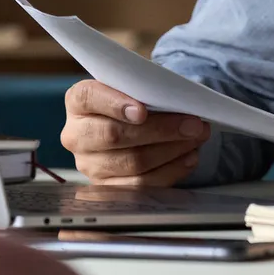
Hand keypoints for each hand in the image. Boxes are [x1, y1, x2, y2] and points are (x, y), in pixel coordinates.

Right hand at [61, 79, 210, 185]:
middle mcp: (76, 135)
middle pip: (114, 135)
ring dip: (172, 150)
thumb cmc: (135, 100)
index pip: (88, 97)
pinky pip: (140, 185)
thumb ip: (147, 88)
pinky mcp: (107, 188)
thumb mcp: (135, 86)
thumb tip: (179, 100)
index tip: (143, 111)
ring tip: (197, 138)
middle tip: (193, 123)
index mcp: (78, 101)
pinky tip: (188, 157)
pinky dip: (170, 171)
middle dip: (160, 129)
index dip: (115, 104)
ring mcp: (89, 165)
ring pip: (132, 162)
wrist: (130, 125)